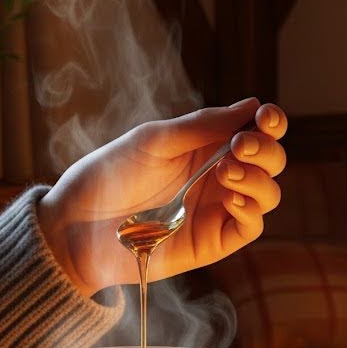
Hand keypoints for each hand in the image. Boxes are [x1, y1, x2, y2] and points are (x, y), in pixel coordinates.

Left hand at [38, 98, 286, 294]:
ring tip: (227, 169)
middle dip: (265, 149)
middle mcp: (218, 176)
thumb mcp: (153, 141)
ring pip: (267, 193)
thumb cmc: (108, 176)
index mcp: (205, 145)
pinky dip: (250, 208)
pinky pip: (250, 226)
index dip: (269, 122)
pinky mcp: (213, 241)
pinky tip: (230, 196)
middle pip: (269, 160)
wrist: (77, 226)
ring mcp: (218, 209)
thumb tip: (251, 106)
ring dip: (258, 177)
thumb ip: (202, 126)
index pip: (253, 130)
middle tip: (239, 146)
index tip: (266, 117)